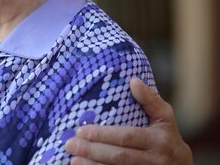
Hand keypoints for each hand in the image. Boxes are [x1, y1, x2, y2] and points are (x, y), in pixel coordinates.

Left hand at [65, 77, 192, 164]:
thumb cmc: (168, 138)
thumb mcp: (165, 118)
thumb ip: (150, 100)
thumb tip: (133, 81)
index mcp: (158, 140)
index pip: (126, 137)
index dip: (102, 134)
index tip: (81, 130)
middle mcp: (155, 160)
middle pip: (119, 157)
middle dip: (92, 151)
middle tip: (70, 144)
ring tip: (73, 159)